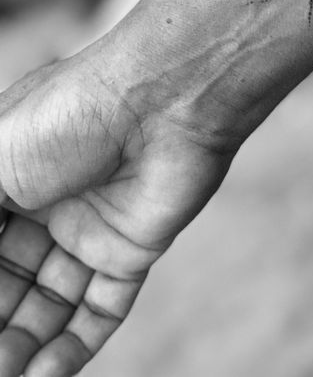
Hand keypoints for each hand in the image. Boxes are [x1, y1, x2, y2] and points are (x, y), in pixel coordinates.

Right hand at [0, 52, 233, 375]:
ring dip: (23, 346)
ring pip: (48, 305)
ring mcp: (89, 229)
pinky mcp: (132, 250)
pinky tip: (43, 375)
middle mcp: (47, 205)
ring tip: (3, 376)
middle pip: (7, 284)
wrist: (161, 99)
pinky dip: (73, 347)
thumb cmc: (69, 114)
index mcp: (8, 175)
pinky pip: (100, 309)